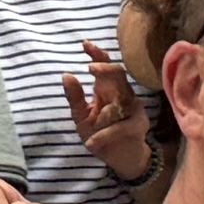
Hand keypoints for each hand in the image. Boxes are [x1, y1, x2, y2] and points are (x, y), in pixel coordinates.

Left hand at [67, 49, 152, 185]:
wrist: (120, 159)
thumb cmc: (100, 134)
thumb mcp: (81, 117)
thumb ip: (75, 98)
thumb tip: (66, 75)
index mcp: (107, 89)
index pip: (105, 67)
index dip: (97, 54)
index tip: (85, 44)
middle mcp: (122, 94)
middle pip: (118, 74)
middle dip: (106, 69)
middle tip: (90, 68)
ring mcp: (132, 109)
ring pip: (122, 101)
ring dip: (106, 112)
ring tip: (96, 120)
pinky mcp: (137, 125)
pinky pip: (122, 127)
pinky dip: (105, 135)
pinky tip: (92, 143)